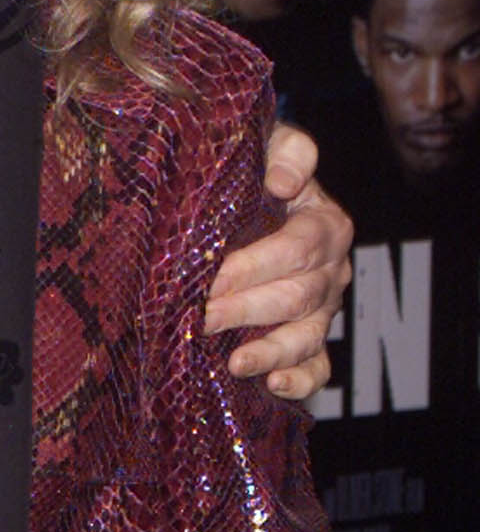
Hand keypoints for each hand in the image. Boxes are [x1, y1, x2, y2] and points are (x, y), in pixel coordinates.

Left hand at [202, 122, 353, 398]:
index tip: (213, 277)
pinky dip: (299, 380)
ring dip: (269, 351)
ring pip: (306, 337)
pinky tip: (272, 385)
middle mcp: (329, 270)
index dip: (255, 265)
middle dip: (245, 309)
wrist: (256, 201)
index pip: (296, 248)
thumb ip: (287, 149)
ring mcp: (322, 310)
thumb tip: (284, 181)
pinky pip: (317, 369)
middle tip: (201, 318)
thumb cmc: (256, 174)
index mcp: (324, 224)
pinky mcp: (310, 340)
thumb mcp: (271, 146)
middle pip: (295, 296)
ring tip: (234, 362)